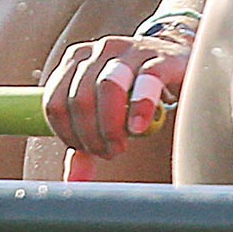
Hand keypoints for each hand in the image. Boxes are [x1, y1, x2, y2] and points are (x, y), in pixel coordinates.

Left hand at [42, 33, 187, 162]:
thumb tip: (74, 180)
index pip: (55, 100)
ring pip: (109, 86)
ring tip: (119, 146)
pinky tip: (138, 128)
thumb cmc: (135, 87)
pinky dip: (140, 108)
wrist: (177, 58)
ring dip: (109, 125)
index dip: (66, 133)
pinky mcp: (160, 58)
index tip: (84, 150)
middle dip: (90, 135)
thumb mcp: (105, 109)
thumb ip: (87, 140)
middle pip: (80, 98)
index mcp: (78, 60)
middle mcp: (100, 51)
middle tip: (108, 153)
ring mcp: (130, 51)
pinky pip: (147, 81)